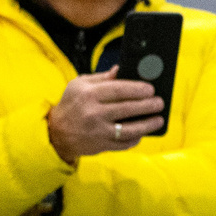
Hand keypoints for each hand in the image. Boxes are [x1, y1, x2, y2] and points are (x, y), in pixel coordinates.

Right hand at [46, 68, 164, 163]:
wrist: (55, 133)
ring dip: (147, 124)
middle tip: (159, 102)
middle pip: (127, 108)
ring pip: (129, 129)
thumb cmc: (70, 105)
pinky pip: (123, 143)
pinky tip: (143, 133)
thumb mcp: (79, 85)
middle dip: (147, 105)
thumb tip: (121, 70)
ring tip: (159, 119)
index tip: (151, 89)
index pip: (118, 90)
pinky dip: (135, 139)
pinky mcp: (101, 146)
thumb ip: (101, 78)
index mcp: (89, 94)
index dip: (137, 89)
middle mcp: (94, 113)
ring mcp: (98, 131)